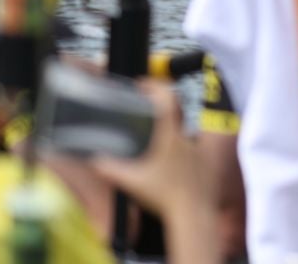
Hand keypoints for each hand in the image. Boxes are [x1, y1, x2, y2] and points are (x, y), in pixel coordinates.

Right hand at [90, 82, 212, 229]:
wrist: (194, 213)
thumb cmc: (165, 197)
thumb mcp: (132, 182)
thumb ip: (109, 170)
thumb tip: (93, 160)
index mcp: (171, 136)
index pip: (167, 99)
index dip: (155, 86)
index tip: (142, 85)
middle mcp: (187, 138)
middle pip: (174, 113)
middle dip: (158, 109)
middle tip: (143, 111)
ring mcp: (198, 150)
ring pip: (182, 132)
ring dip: (167, 133)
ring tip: (153, 143)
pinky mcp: (205, 162)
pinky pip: (192, 149)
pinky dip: (179, 152)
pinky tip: (169, 164)